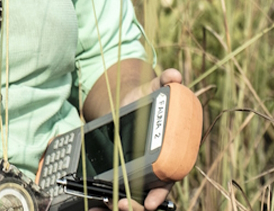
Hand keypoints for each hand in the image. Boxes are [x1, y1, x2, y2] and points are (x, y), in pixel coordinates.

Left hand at [110, 68, 182, 210]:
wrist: (130, 103)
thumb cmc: (148, 99)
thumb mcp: (155, 88)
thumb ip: (167, 81)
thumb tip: (175, 76)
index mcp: (168, 154)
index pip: (168, 181)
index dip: (160, 194)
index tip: (151, 203)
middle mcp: (155, 167)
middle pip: (149, 194)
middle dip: (138, 205)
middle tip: (122, 205)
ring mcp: (138, 170)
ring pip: (134, 197)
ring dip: (123, 205)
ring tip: (110, 205)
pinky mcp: (122, 170)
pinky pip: (118, 191)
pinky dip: (108, 200)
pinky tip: (97, 204)